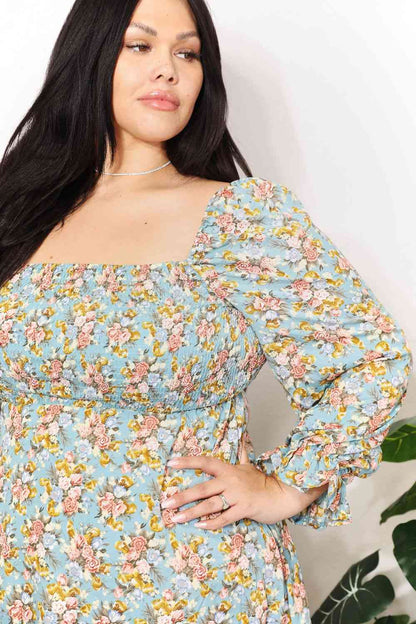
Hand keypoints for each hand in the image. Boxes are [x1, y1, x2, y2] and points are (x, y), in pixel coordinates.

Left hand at [160, 439, 327, 529]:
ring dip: (191, 512)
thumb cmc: (263, 481)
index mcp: (229, 469)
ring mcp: (237, 495)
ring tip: (176, 518)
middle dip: (182, 496)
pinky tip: (200, 525)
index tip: (170, 463)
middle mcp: (230, 481)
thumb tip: (242, 441)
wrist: (283, 493)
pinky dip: (212, 522)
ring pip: (210, 504)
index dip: (187, 462)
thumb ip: (242, 455)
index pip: (204, 462)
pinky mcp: (244, 509)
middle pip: (202, 488)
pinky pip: (225, 517)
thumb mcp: (250, 466)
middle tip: (165, 502)